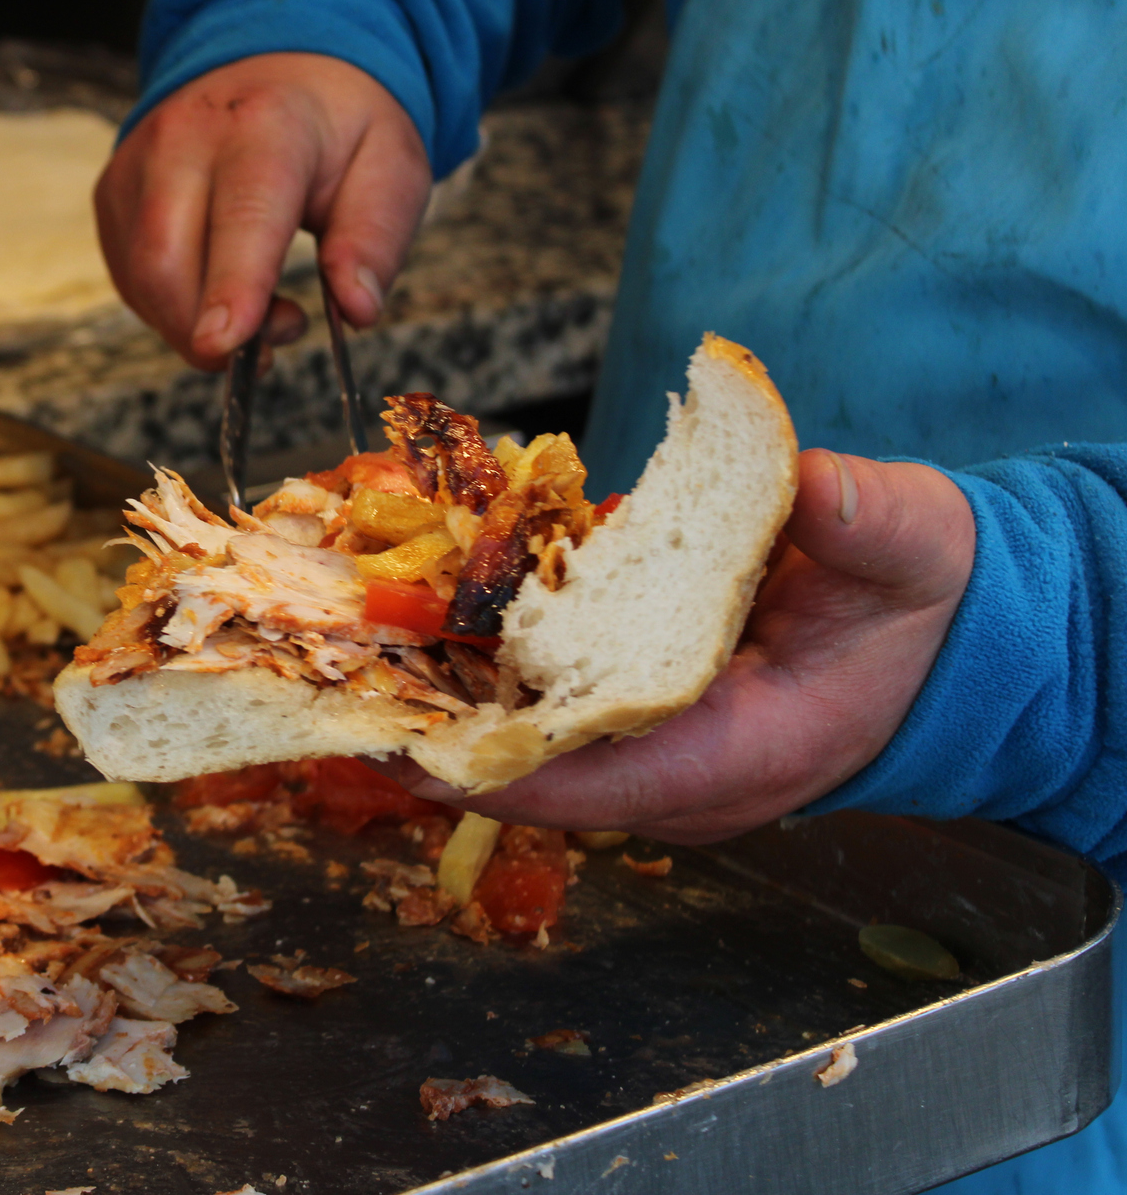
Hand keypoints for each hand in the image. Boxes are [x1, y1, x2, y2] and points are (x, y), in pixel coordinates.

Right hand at [94, 53, 430, 371]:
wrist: (275, 61)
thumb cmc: (336, 125)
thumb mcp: (390, 164)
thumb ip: (377, 238)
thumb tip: (358, 309)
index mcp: (264, 123)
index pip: (242, 216)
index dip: (232, 287)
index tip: (223, 345)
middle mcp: (183, 137)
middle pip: (167, 260)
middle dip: (209, 332)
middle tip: (283, 333)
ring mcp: (136, 164)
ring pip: (143, 278)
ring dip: (195, 324)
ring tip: (259, 306)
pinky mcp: (113, 192)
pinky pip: (131, 277)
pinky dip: (173, 306)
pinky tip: (219, 284)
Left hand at [375, 449, 976, 843]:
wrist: (936, 627)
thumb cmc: (918, 599)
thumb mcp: (910, 548)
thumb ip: (866, 521)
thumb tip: (815, 483)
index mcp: (738, 755)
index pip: (592, 784)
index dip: (491, 768)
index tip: (401, 746)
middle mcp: (672, 768)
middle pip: (527, 769)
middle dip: (431, 729)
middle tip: (331, 682)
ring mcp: (644, 742)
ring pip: (516, 737)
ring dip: (432, 694)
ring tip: (335, 649)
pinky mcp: (627, 703)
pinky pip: (532, 697)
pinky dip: (469, 661)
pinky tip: (399, 616)